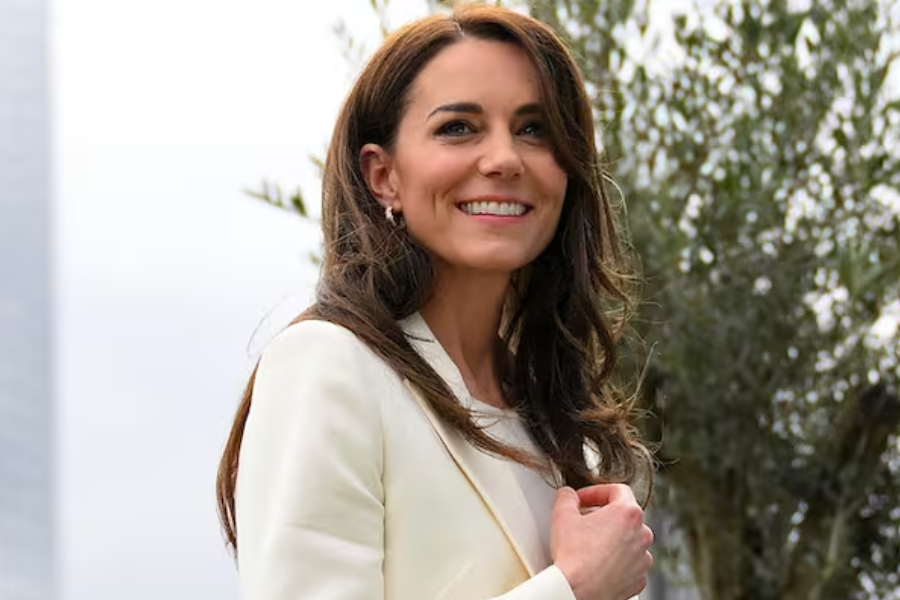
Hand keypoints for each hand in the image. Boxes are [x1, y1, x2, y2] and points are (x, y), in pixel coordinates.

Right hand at [550, 484, 652, 599]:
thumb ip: (567, 496)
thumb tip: (569, 495)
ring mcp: (643, 558)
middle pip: (624, 515)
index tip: (583, 499)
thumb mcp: (562, 515)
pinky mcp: (639, 578)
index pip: (617, 490)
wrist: (577, 592)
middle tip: (583, 521)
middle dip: (603, 515)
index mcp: (628, 513)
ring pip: (629, 540)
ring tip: (589, 544)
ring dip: (611, 538)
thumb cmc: (574, 556)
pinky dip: (616, 560)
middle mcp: (642, 534)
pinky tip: (598, 562)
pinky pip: (630, 562)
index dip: (596, 492)